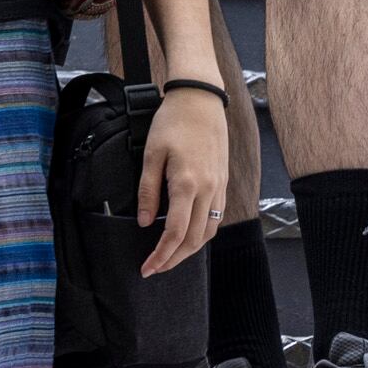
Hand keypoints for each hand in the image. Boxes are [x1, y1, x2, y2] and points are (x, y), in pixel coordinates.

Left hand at [134, 87, 231, 277]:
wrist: (200, 99)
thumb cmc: (173, 122)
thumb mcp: (151, 154)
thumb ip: (147, 191)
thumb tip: (144, 222)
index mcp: (187, 184)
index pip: (174, 233)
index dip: (160, 255)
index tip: (147, 268)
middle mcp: (208, 190)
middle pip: (194, 239)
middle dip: (174, 259)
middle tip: (155, 269)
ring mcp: (219, 187)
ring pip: (208, 231)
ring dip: (189, 250)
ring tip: (170, 256)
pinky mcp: (223, 182)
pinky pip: (216, 217)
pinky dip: (201, 233)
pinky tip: (187, 235)